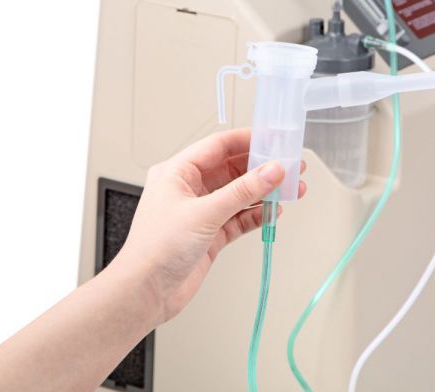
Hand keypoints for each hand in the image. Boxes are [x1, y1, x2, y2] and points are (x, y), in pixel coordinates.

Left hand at [111, 128, 305, 326]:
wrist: (143, 294)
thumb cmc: (154, 250)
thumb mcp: (203, 213)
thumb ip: (242, 191)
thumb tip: (271, 171)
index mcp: (178, 172)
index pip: (219, 146)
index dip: (248, 140)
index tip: (273, 139)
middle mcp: (190, 188)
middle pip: (233, 169)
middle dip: (262, 167)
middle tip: (289, 165)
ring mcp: (202, 211)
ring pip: (240, 193)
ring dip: (264, 192)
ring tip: (291, 188)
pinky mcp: (211, 233)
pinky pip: (240, 216)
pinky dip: (257, 213)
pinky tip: (273, 212)